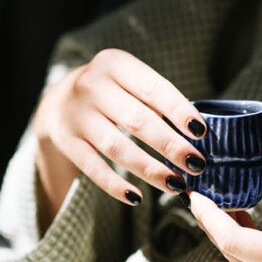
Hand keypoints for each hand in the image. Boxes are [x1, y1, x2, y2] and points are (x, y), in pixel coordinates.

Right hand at [33, 49, 207, 216]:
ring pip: (116, 147)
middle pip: (136, 120)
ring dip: (149, 169)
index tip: (202, 133)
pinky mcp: (66, 141)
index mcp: (115, 64)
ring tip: (175, 184)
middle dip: (170, 145)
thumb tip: (198, 135)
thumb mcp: (130, 81)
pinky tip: (136, 198)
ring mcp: (76, 114)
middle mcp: (92, 85)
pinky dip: (114, 185)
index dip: (179, 111)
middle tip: (196, 164)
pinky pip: (92, 167)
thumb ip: (158, 101)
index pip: (152, 88)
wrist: (59, 100)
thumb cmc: (112, 92)